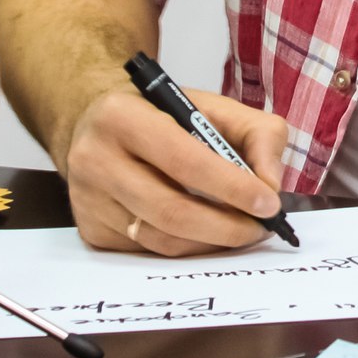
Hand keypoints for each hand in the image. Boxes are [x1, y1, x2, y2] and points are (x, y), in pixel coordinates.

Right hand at [57, 85, 289, 255]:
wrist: (96, 123)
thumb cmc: (162, 114)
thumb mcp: (212, 106)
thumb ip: (257, 134)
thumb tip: (271, 185)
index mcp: (122, 117)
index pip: (185, 161)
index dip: (232, 187)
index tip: (269, 203)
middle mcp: (94, 159)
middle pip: (171, 211)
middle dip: (227, 227)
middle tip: (261, 228)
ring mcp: (87, 200)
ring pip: (161, 240)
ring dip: (210, 242)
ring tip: (241, 231)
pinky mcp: (89, 229)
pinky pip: (147, 251)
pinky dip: (185, 246)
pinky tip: (206, 233)